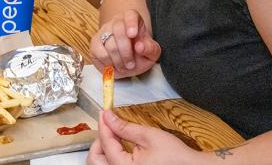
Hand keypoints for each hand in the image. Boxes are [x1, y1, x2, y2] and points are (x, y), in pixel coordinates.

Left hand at [88, 110, 203, 164]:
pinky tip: (118, 147)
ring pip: (100, 164)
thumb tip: (108, 116)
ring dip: (102, 150)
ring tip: (113, 136)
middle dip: (99, 141)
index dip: (103, 125)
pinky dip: (110, 156)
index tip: (104, 113)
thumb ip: (124, 127)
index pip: (105, 143)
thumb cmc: (176, 157)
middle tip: (108, 126)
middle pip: (95, 159)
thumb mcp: (149, 136)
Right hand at [91, 10, 160, 78]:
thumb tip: (140, 46)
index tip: (133, 35)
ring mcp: (103, 31)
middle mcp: (117, 22)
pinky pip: (100, 53)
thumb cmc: (140, 54)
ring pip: (109, 44)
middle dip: (126, 51)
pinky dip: (108, 63)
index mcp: (132, 19)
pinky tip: (114, 65)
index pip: (130, 15)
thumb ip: (150, 49)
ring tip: (124, 66)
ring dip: (118, 60)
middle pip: (118, 30)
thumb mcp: (152, 53)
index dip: (131, 23)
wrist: (129, 60)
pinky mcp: (95, 43)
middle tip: (131, 64)